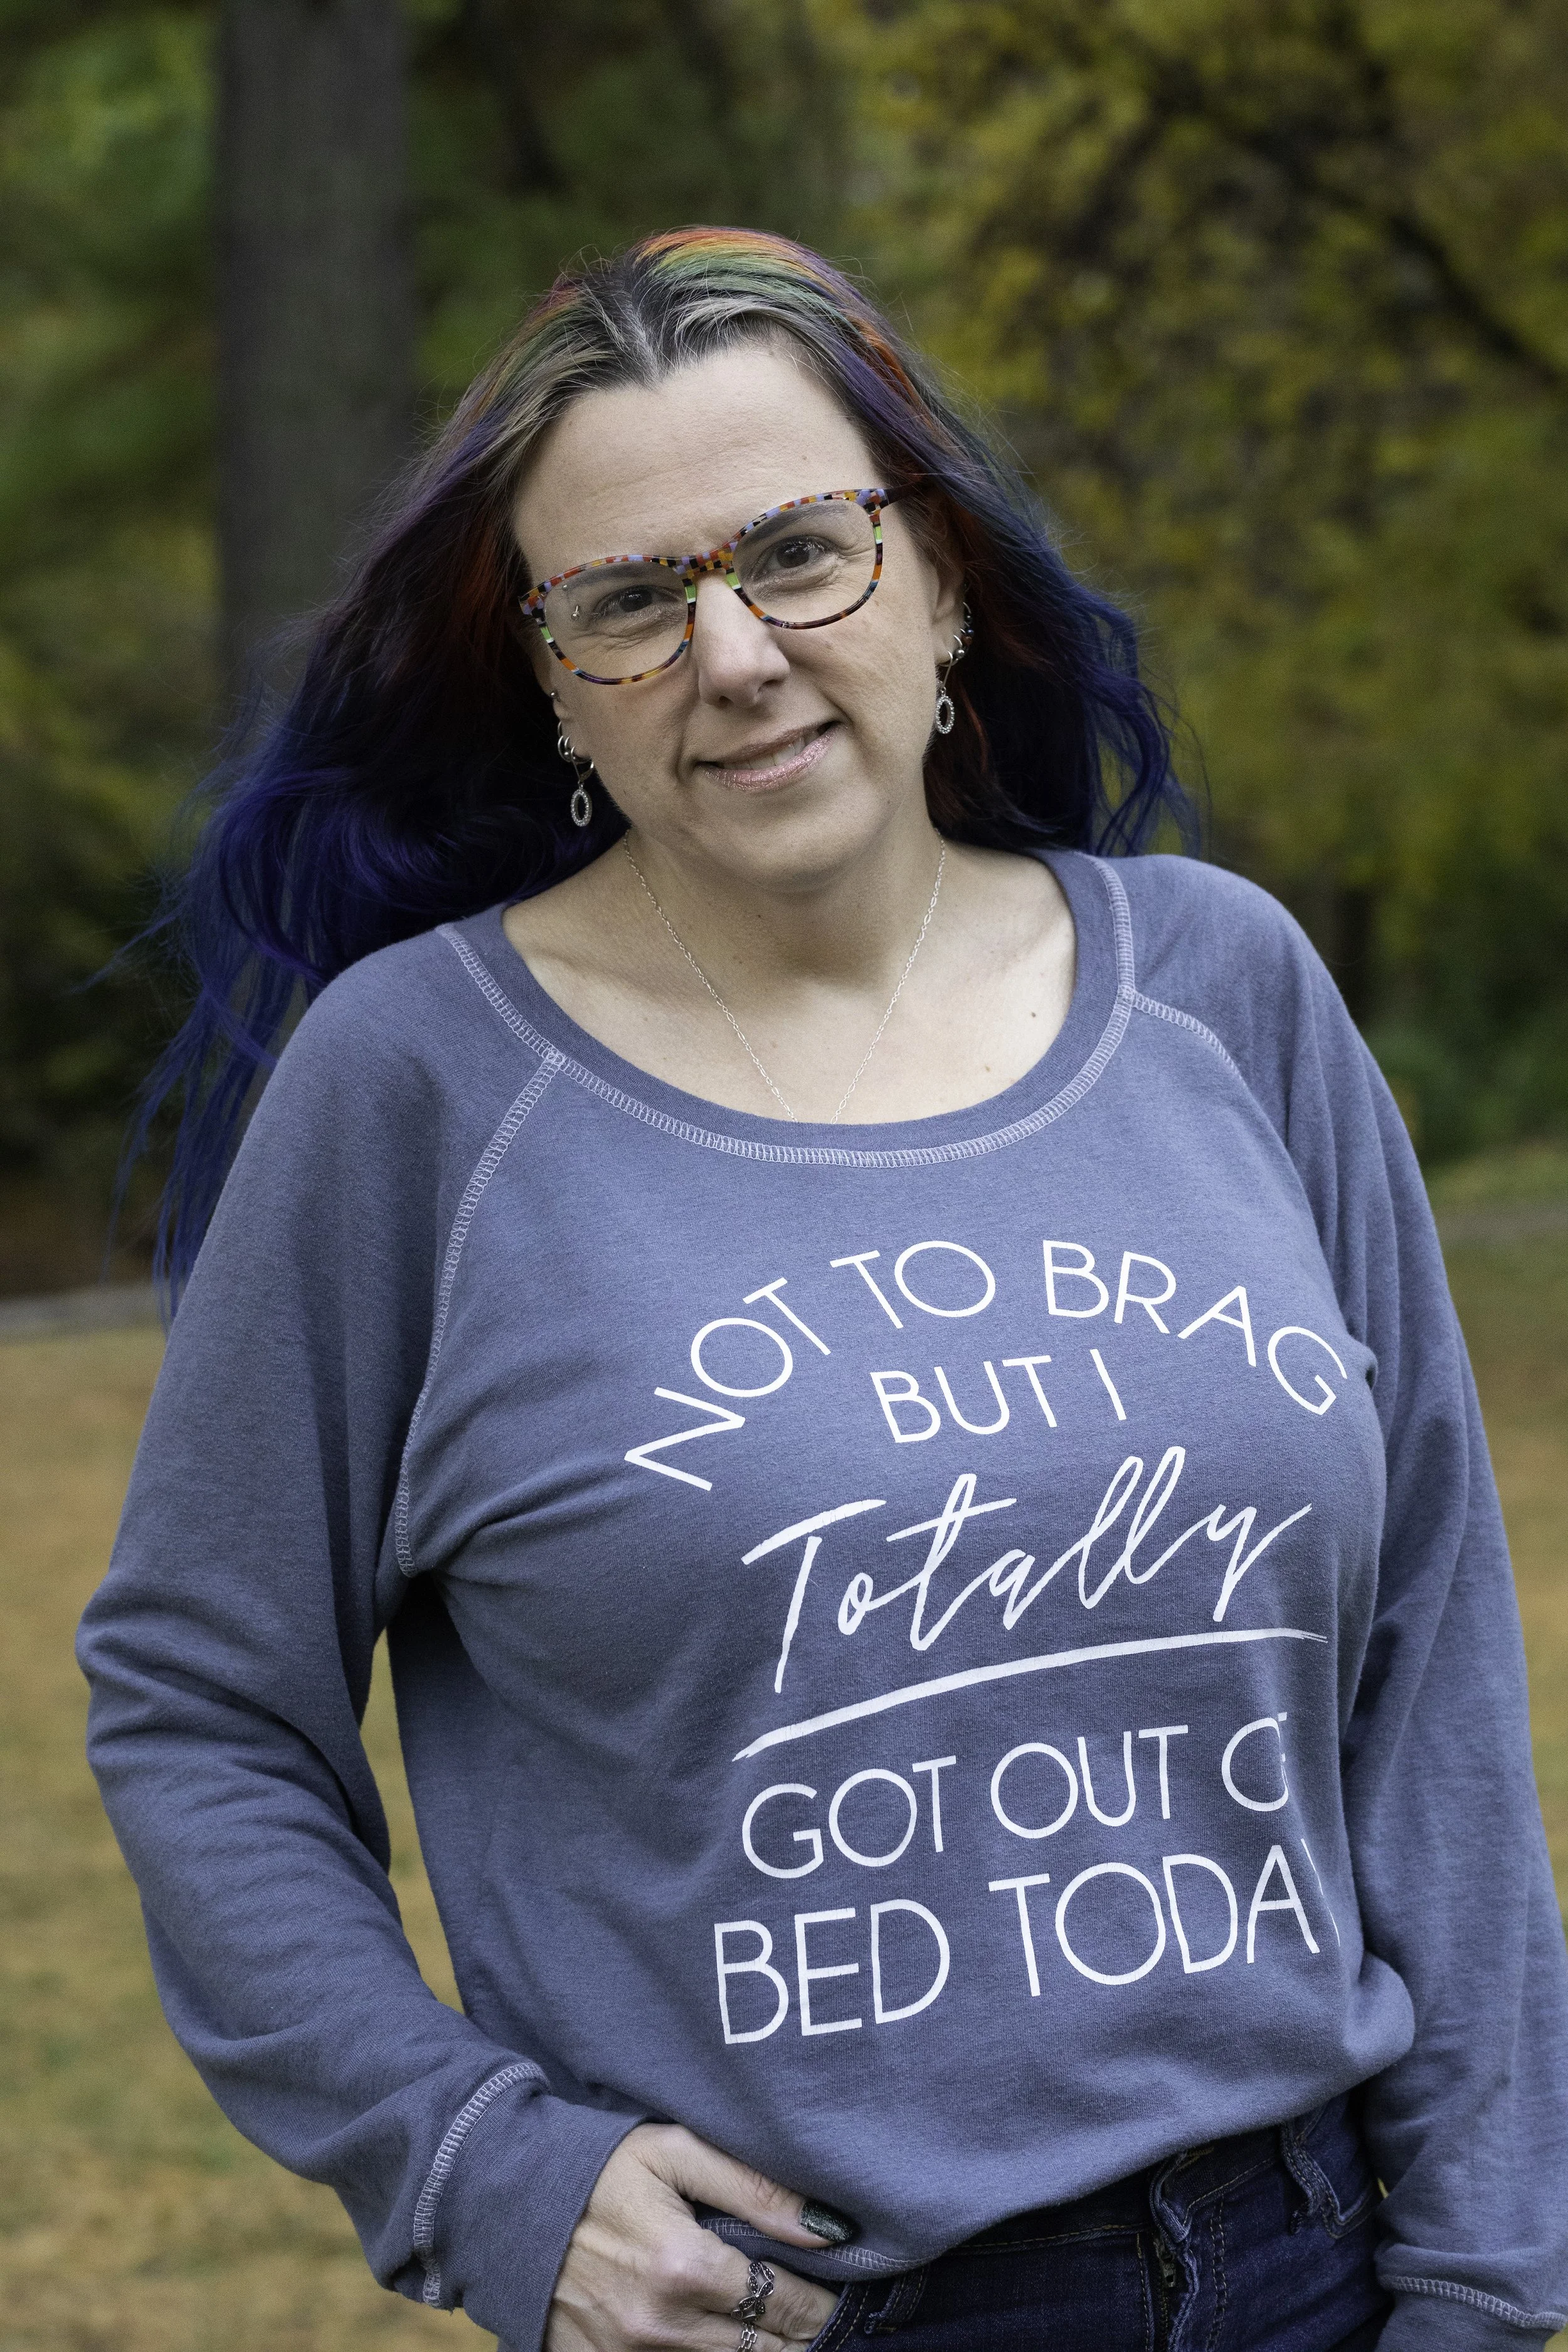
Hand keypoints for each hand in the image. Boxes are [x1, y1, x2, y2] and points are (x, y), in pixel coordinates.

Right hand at [546, 2122, 848, 2351]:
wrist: (506, 2200)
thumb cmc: (598, 2167)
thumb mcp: (675, 2152)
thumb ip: (754, 2188)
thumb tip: (829, 2229)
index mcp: (683, 2267)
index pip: (783, 2304)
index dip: (823, 2306)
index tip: (847, 2299)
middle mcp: (660, 2326)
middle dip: (801, 2338)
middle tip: (826, 2323)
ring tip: (784, 2335)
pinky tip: (726, 2340)